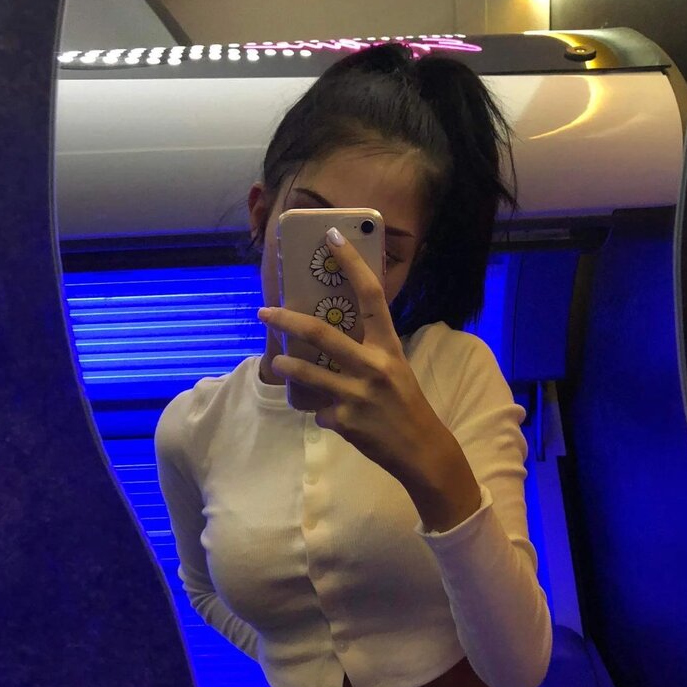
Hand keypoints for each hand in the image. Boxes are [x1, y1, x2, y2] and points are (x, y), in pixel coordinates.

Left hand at [257, 227, 446, 484]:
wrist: (422, 449)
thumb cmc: (404, 404)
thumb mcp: (394, 368)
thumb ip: (366, 350)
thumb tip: (326, 336)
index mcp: (388, 345)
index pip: (371, 295)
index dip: (351, 263)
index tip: (331, 236)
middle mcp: (374, 365)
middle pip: (322, 333)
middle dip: (287, 319)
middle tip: (265, 311)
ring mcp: (358, 394)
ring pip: (308, 373)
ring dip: (286, 366)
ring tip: (276, 361)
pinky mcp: (347, 420)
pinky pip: (319, 410)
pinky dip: (319, 411)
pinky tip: (331, 416)